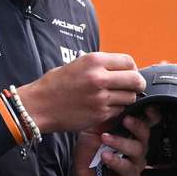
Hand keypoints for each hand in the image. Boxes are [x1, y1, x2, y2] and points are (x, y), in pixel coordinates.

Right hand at [17, 52, 144, 133]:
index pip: (128, 61)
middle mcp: (99, 78)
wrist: (39, 106)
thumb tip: (121, 68)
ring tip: (115, 98)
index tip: (129, 73)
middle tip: (133, 87)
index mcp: (94, 61)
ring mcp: (100, 98)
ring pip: (130, 97)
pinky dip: (116, 110)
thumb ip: (100, 65)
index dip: (132, 68)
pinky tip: (106, 107)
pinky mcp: (99, 114)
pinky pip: (119, 111)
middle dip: (137, 84)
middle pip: (135, 79)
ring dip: (127, 98)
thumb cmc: (55, 84)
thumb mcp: (77, 64)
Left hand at [69, 112, 156, 175]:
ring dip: (121, 142)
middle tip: (125, 120)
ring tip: (105, 139)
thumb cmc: (89, 154)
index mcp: (130, 133)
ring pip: (137, 150)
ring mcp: (135, 162)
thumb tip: (114, 104)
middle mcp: (136, 146)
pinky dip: (116, 160)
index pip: (146, 121)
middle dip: (137, 125)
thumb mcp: (92, 132)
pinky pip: (127, 167)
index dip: (151, 114)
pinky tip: (105, 156)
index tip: (146, 107)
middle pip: (145, 133)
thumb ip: (104, 120)